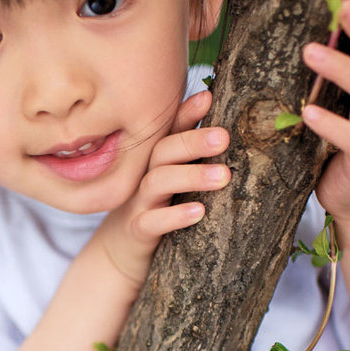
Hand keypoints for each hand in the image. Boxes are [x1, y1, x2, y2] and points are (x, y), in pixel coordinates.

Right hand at [96, 88, 230, 287]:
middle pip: (163, 151)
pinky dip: (174, 216)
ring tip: (223, 175)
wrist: (120, 253)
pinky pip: (151, 222)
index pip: (169, 131)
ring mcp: (138, 203)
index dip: (186, 113)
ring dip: (191, 176)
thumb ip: (191, 157)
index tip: (208, 97)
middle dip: (193, 141)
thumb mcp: (171, 180)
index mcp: (155, 160)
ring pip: (157, 182)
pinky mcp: (136, 232)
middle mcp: (144, 175)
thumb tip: (229, 130)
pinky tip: (198, 212)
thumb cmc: (156, 208)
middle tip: (224, 137)